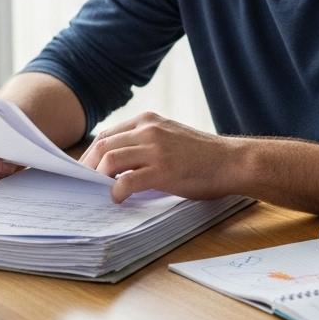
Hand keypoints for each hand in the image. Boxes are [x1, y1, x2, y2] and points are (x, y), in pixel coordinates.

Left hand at [78, 112, 235, 202]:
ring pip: (109, 159)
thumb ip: (145, 143)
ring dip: (99, 178)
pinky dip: (116, 192)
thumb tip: (116, 164)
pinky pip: (126, 181)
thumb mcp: (169, 137)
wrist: (232, 161)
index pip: (107, 134)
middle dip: (89, 166)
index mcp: (148, 120)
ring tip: (102, 191)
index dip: (91, 154)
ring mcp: (155, 149)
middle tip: (86, 184)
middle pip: (102, 145)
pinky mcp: (163, 170)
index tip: (87, 170)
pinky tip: (119, 199)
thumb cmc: (203, 155)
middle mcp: (149, 129)